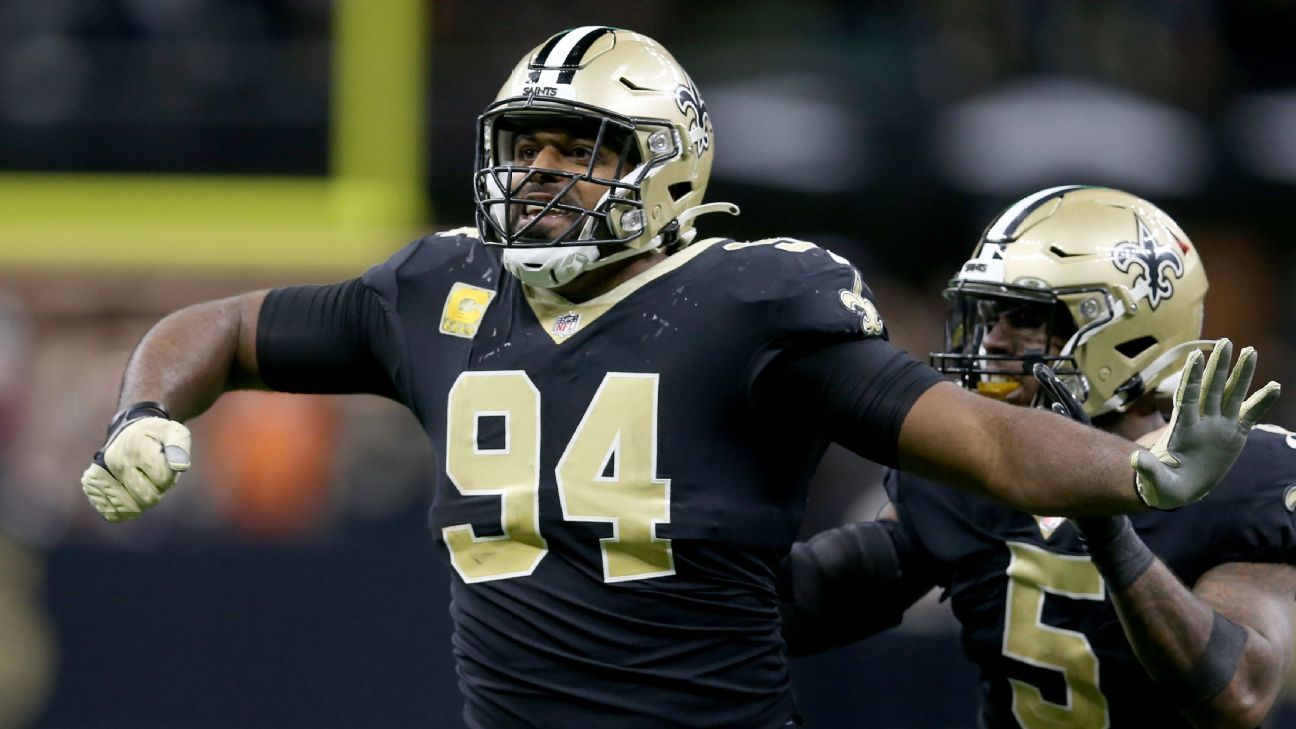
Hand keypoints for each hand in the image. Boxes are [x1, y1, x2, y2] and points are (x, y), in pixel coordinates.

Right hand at [81, 402, 191, 522]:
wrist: (128, 432)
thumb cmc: (156, 436)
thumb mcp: (174, 432)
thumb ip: (179, 446)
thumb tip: (180, 466)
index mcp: (136, 447)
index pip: (163, 478)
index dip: (169, 477)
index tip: (164, 466)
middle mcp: (115, 460)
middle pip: (147, 497)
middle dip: (157, 491)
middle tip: (153, 478)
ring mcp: (101, 474)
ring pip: (130, 508)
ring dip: (142, 502)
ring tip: (141, 486)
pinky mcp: (92, 485)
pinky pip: (111, 513)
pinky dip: (124, 512)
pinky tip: (129, 500)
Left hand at [1132, 339, 1279, 508]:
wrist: (1178, 488)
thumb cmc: (1163, 484)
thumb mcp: (1154, 480)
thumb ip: (1147, 469)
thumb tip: (1134, 460)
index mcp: (1183, 429)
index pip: (1188, 398)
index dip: (1191, 378)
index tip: (1195, 356)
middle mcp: (1202, 421)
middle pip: (1211, 388)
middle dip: (1218, 366)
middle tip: (1225, 342)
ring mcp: (1219, 426)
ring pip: (1231, 394)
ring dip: (1241, 375)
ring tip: (1250, 351)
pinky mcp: (1234, 434)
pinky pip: (1250, 415)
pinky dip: (1262, 402)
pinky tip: (1275, 387)